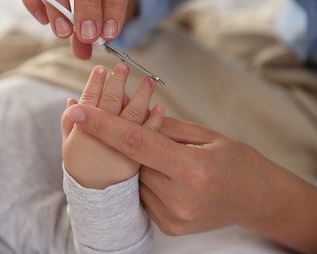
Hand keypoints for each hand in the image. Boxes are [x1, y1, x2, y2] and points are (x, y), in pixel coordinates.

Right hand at [20, 0, 137, 58]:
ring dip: (58, 9)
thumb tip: (82, 55)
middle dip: (88, 11)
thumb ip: (91, 29)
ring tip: (63, 33)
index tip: (108, 35)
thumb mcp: (96, 8)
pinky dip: (33, 3)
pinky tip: (43, 20)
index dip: (113, 11)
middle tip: (87, 36)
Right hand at [61, 63, 163, 188]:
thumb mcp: (69, 149)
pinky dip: (155, 122)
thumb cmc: (83, 170)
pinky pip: (150, 140)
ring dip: (140, 98)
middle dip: (116, 85)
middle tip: (121, 67)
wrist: (100, 202)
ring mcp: (122, 152)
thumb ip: (68, 126)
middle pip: (110, 107)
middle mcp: (102, 142)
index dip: (94, 86)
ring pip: (132, 119)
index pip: (89, 105)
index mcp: (83, 136)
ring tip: (147, 81)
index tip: (100, 70)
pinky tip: (158, 109)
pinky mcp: (139, 161)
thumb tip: (70, 102)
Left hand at [64, 105, 316, 252]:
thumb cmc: (237, 161)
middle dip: (124, 141)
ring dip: (137, 162)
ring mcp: (173, 217)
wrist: (256, 198)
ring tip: (162, 156)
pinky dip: (145, 179)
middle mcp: (179, 198)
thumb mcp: (205, 135)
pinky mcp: (168, 226)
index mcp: (192, 169)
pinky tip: (165, 174)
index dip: (103, 125)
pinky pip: (142, 195)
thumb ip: (163, 125)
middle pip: (132, 161)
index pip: (136, 142)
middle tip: (124, 126)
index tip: (78, 111)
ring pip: (135, 178)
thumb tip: (129, 108)